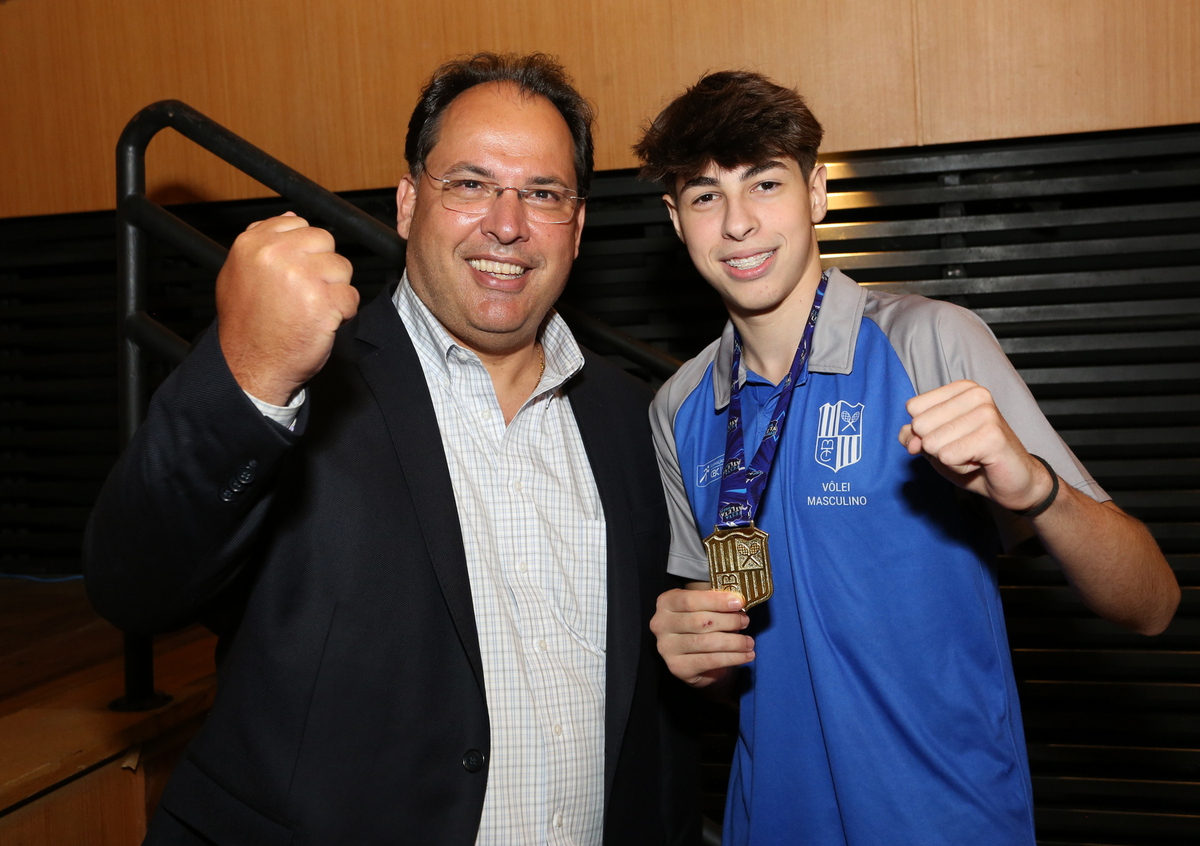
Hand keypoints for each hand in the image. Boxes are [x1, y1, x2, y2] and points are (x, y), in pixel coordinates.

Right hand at [216, 213, 358, 404]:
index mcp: (254, 243)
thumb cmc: (248, 324)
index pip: (300, 225)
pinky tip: (320, 323)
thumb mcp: (240, 273)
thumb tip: (292, 217)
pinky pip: (351, 297)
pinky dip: (343, 313)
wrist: (250, 366)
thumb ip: (264, 241)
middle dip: (323, 268)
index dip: (306, 252)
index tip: (296, 274)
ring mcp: (301, 277)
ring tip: (311, 309)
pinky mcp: (323, 302)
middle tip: (305, 293)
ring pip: (342, 268)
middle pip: (326, 242)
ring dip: (334, 290)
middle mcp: (277, 255)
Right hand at [649, 587, 753, 687]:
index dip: (717, 601)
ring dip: (734, 642)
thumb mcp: (705, 608)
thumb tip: (738, 603)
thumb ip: (717, 603)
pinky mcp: (677, 667)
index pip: (691, 600)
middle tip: (745, 621)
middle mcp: (661, 624)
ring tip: (749, 642)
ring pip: (706, 642)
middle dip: (728, 621)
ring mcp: (666, 647)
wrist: (692, 657)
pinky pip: (709, 661)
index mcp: (666, 603)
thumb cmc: (701, 625)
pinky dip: (732, 658)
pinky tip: (746, 655)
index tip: (739, 603)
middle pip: (700, 621)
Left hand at [898, 380, 1052, 511]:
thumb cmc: (973, 459)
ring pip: (932, 443)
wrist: (1013, 481)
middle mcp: (976, 394)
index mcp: (961, 390)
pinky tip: (979, 463)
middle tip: (964, 449)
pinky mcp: (992, 436)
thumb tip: (908, 438)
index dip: (923, 432)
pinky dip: (959, 468)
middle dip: (936, 448)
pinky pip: (948, 456)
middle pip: (920, 425)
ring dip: (949, 459)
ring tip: (972, 456)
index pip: (913, 407)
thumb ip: (913, 436)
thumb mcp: (935, 445)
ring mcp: (986, 413)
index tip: (952, 437)